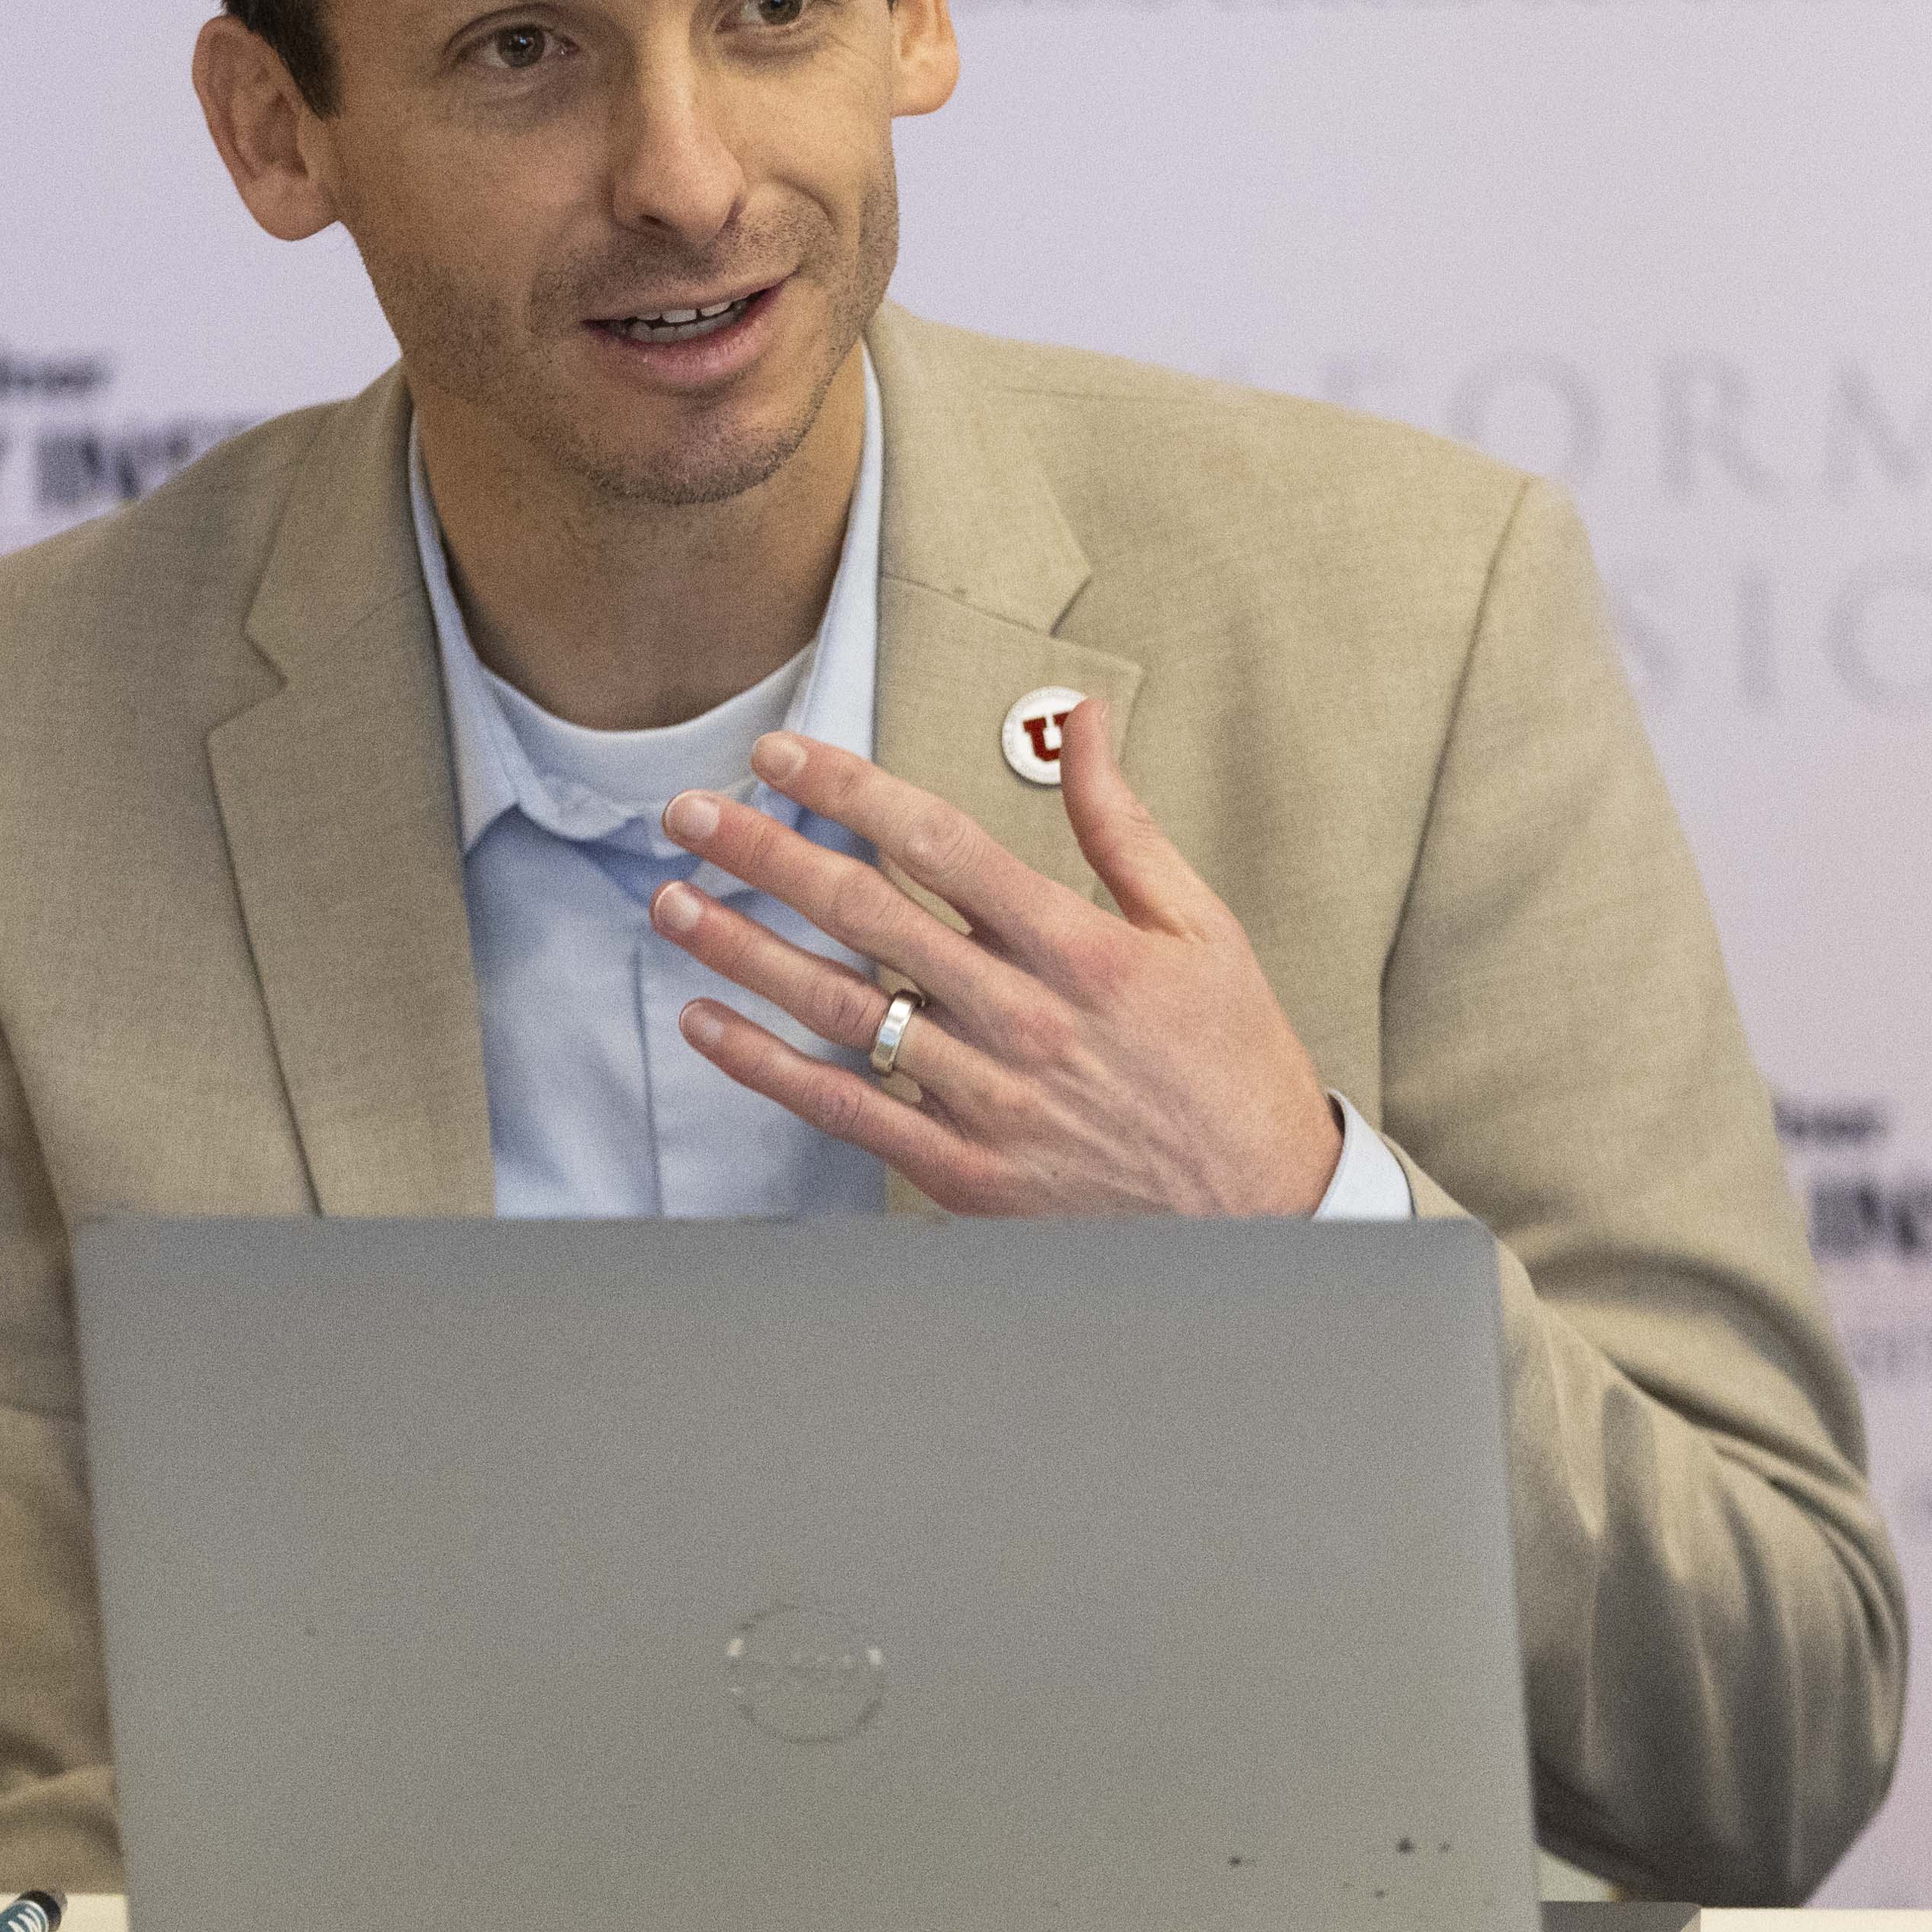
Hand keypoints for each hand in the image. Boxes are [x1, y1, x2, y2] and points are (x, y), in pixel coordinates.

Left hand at [648, 701, 1341, 1215]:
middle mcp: (1021, 1016)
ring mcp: (985, 1097)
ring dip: (743, 951)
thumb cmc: (1229, 1060)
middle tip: (688, 813)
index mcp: (1078, 945)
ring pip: (839, 1007)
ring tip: (671, 902)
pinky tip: (707, 1024)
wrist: (1260, 1214)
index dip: (847, 789)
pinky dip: (766, 1067)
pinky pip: (843, 1109)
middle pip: (866, 913)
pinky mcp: (962, 1169)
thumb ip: (1121, 822)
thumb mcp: (1199, 926)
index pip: (937, 842)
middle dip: (765, 854)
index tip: (780, 754)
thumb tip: (1080, 717)